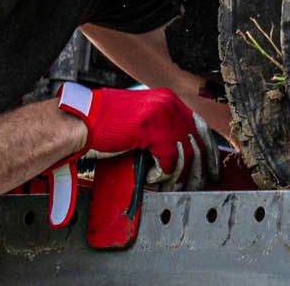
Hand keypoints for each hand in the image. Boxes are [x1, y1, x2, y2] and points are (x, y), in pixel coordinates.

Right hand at [56, 85, 215, 186]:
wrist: (76, 122)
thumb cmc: (102, 126)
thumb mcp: (140, 123)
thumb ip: (160, 131)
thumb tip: (179, 154)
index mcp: (169, 101)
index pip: (201, 127)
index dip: (209, 150)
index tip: (212, 168)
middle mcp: (170, 105)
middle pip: (198, 142)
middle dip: (201, 168)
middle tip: (199, 185)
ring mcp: (162, 116)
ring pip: (185, 155)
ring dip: (179, 177)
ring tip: (172, 189)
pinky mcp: (151, 131)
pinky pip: (167, 162)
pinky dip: (160, 175)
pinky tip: (149, 178)